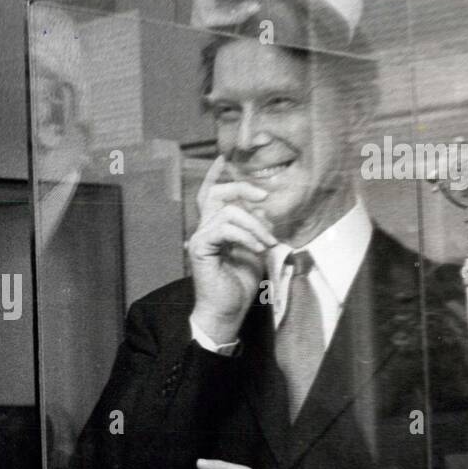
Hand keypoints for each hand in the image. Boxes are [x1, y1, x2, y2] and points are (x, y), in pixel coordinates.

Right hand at [186, 156, 276, 343]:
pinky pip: (224, 229)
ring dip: (255, 225)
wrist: (228, 310)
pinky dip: (245, 235)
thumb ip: (257, 229)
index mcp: (216, 227)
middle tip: (264, 196)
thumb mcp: (256, 250)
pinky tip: (257, 248)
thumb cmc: (239, 284)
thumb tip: (263, 211)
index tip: (222, 158)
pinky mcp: (199, 248)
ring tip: (267, 242)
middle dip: (241, 188)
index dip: (215, 175)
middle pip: (215, 194)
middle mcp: (205, 229)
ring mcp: (200, 238)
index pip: (212, 195)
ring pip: (227, 212)